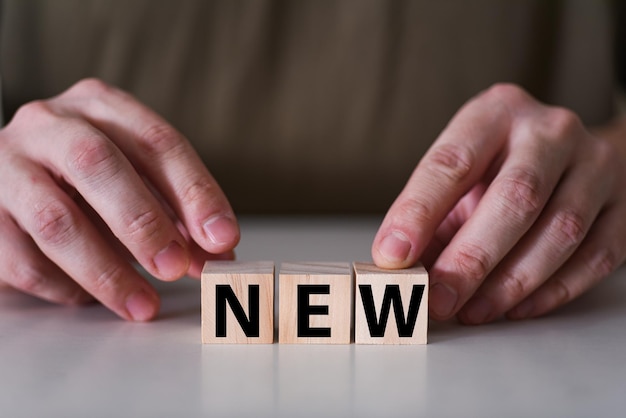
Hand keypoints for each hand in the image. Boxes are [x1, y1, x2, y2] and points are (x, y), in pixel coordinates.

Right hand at [0, 78, 238, 320]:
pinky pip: (23, 259)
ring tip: (143, 304)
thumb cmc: (85, 178)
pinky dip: (64, 286)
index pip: (157, 141)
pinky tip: (90, 297)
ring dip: (107, 270)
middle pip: (98, 165)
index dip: (195, 192)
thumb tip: (217, 256)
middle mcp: (49, 124)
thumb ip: (177, 214)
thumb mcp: (136, 180)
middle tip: (177, 267)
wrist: (9, 179)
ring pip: (56, 219)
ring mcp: (6, 165)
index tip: (223, 238)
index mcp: (100, 106)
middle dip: (145, 223)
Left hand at [372, 83, 625, 323]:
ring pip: (560, 230)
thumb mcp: (462, 175)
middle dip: (472, 258)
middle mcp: (550, 132)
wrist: (572, 155)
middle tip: (439, 299)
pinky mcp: (623, 204)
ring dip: (511, 283)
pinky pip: (595, 256)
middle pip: (515, 197)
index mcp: (495, 113)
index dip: (419, 211)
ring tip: (473, 310)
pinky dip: (553, 291)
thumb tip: (399, 267)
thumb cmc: (501, 167)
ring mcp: (594, 165)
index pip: (453, 162)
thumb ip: (432, 216)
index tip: (394, 255)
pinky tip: (518, 308)